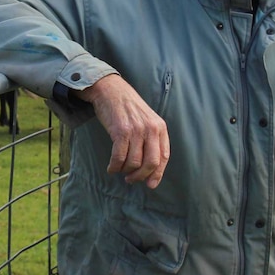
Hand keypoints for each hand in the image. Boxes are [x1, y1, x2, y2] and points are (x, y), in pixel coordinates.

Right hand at [71, 74, 169, 188]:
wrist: (110, 90)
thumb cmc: (127, 107)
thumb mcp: (146, 119)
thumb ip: (151, 139)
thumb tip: (150, 168)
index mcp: (160, 127)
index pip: (164, 157)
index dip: (157, 174)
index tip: (150, 184)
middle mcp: (150, 129)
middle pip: (150, 163)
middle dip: (140, 176)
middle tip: (131, 180)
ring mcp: (136, 130)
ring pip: (133, 162)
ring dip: (125, 171)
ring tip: (119, 170)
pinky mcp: (120, 131)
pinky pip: (119, 157)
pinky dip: (114, 166)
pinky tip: (111, 168)